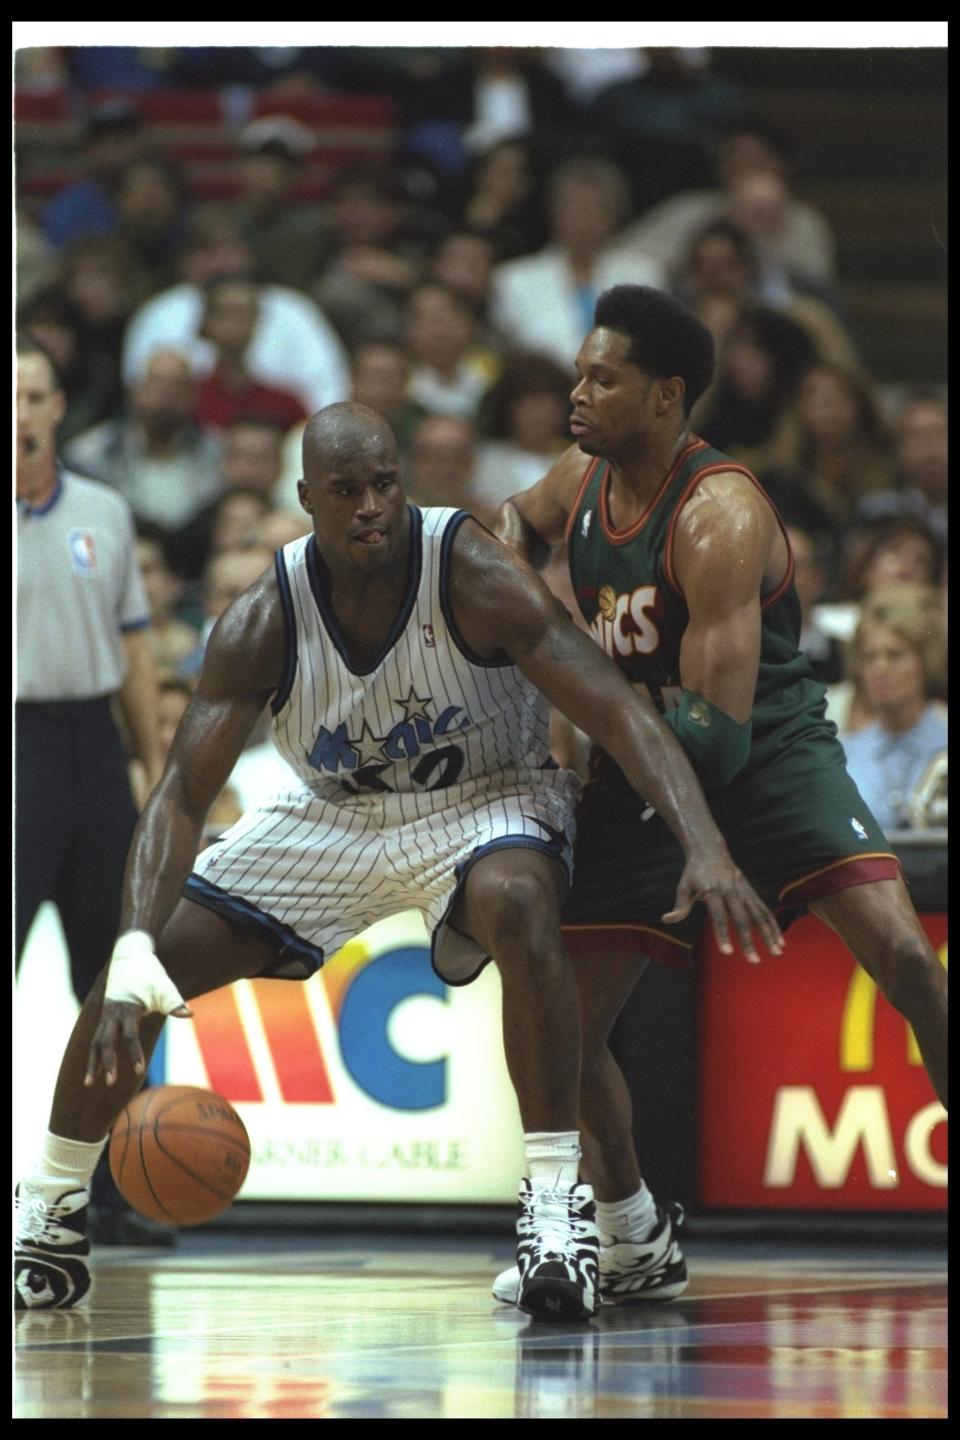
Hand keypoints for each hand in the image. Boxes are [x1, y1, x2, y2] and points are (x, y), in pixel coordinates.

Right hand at [83, 932, 191, 1087]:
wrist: (130, 954)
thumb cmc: (150, 972)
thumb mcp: (164, 986)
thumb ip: (174, 1002)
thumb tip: (189, 1014)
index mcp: (128, 1007)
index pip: (129, 1035)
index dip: (134, 1053)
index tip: (138, 1070)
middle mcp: (112, 1012)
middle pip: (105, 1042)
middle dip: (107, 1063)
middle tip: (111, 1083)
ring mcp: (105, 1015)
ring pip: (95, 1042)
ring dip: (92, 1063)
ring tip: (87, 1084)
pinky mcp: (104, 1017)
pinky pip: (96, 1038)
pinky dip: (92, 1054)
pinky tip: (91, 1071)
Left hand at [662, 846, 783, 962]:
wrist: (710, 849)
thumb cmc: (694, 872)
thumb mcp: (683, 887)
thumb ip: (680, 906)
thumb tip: (666, 919)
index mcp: (712, 891)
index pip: (718, 916)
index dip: (722, 935)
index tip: (728, 953)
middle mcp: (731, 890)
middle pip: (742, 919)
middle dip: (748, 941)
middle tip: (753, 961)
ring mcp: (743, 890)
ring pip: (759, 914)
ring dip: (769, 934)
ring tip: (776, 953)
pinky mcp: (750, 890)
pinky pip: (763, 909)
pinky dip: (773, 924)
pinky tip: (779, 940)